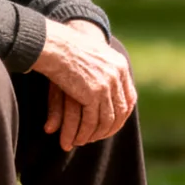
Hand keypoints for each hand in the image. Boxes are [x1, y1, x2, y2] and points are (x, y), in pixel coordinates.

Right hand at [32, 18, 135, 150]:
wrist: (55, 44)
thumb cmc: (68, 47)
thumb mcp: (93, 54)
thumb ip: (104, 69)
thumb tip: (108, 87)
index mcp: (120, 65)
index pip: (129, 98)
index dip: (121, 114)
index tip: (111, 124)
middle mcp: (117, 76)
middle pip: (120, 111)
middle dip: (110, 128)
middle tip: (98, 136)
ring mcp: (107, 85)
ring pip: (106, 120)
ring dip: (96, 134)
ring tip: (85, 141)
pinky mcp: (93, 94)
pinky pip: (92, 121)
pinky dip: (85, 133)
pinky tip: (78, 138)